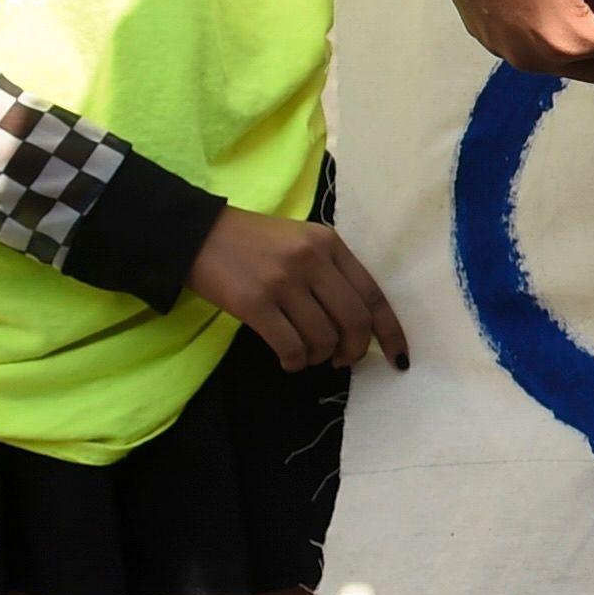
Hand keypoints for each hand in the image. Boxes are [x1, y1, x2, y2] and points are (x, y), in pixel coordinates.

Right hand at [188, 209, 410, 373]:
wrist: (195, 233)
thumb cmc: (252, 242)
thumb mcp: (301, 242)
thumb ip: (331, 272)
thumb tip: (359, 325)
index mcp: (330, 243)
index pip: (374, 295)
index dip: (391, 332)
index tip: (398, 357)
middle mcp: (312, 260)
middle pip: (354, 321)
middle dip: (354, 350)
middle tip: (341, 360)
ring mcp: (283, 281)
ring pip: (323, 338)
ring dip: (319, 357)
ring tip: (306, 355)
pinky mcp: (254, 302)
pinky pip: (290, 346)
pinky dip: (295, 361)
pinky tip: (288, 360)